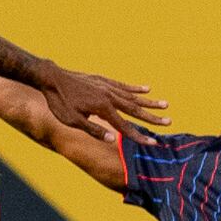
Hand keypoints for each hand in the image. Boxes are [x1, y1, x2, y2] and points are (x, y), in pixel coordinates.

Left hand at [39, 64, 167, 135]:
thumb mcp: (73, 121)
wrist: (51, 78)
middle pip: (135, 110)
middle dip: (152, 118)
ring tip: (165, 105)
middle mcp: (109, 97)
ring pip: (133, 97)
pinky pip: (123, 86)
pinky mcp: (103, 81)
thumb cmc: (59, 102)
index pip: (125, 127)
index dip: (140, 136)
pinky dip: (136, 89)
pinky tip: (146, 89)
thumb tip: (112, 140)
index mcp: (103, 109)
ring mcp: (107, 87)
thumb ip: (93, 130)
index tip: (154, 143)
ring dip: (149, 102)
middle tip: (169, 121)